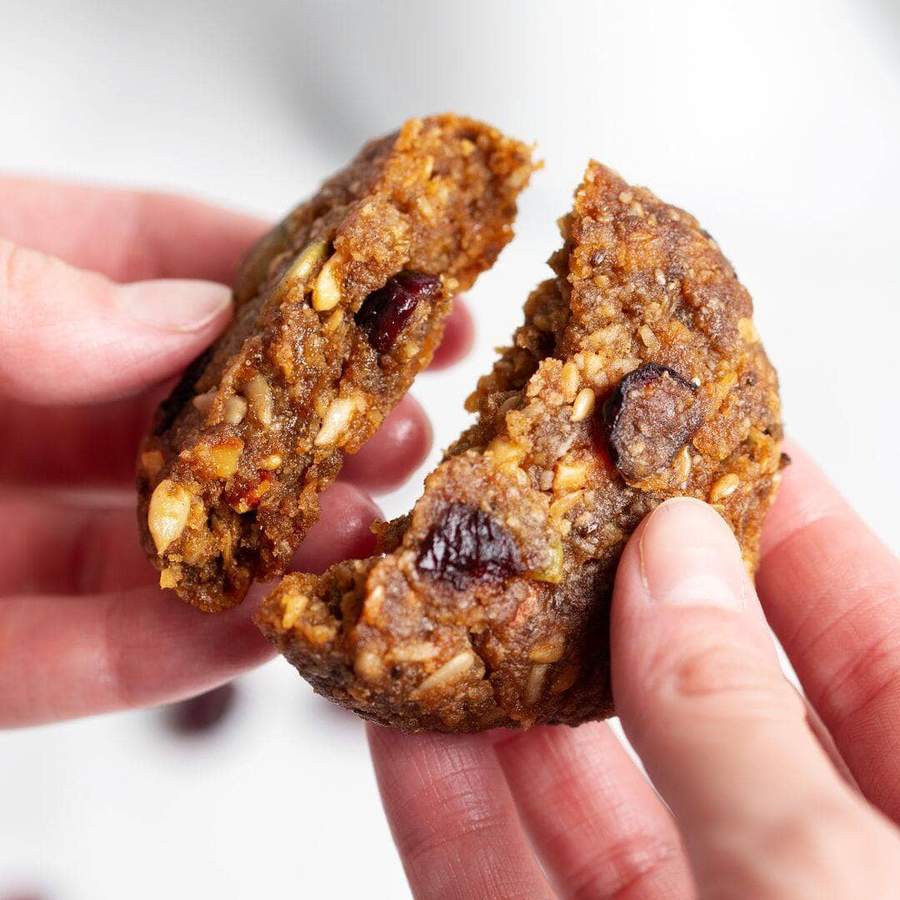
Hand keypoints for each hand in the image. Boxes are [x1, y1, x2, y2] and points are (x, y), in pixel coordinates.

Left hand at [0, 176, 472, 726]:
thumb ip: (27, 294)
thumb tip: (190, 316)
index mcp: (0, 300)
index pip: (158, 264)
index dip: (283, 274)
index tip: (389, 284)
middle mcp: (10, 411)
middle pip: (187, 415)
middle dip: (307, 425)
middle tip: (402, 432)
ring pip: (154, 547)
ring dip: (268, 549)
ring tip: (364, 540)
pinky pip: (74, 661)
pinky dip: (171, 655)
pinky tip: (261, 633)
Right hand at [368, 446, 899, 897]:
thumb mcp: (828, 881)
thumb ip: (734, 723)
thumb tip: (672, 556)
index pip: (870, 641)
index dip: (790, 529)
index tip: (711, 439)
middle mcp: (806, 871)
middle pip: (703, 699)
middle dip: (619, 594)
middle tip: (551, 497)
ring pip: (586, 792)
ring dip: (505, 692)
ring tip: (446, 591)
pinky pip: (496, 883)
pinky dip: (446, 804)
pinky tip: (398, 727)